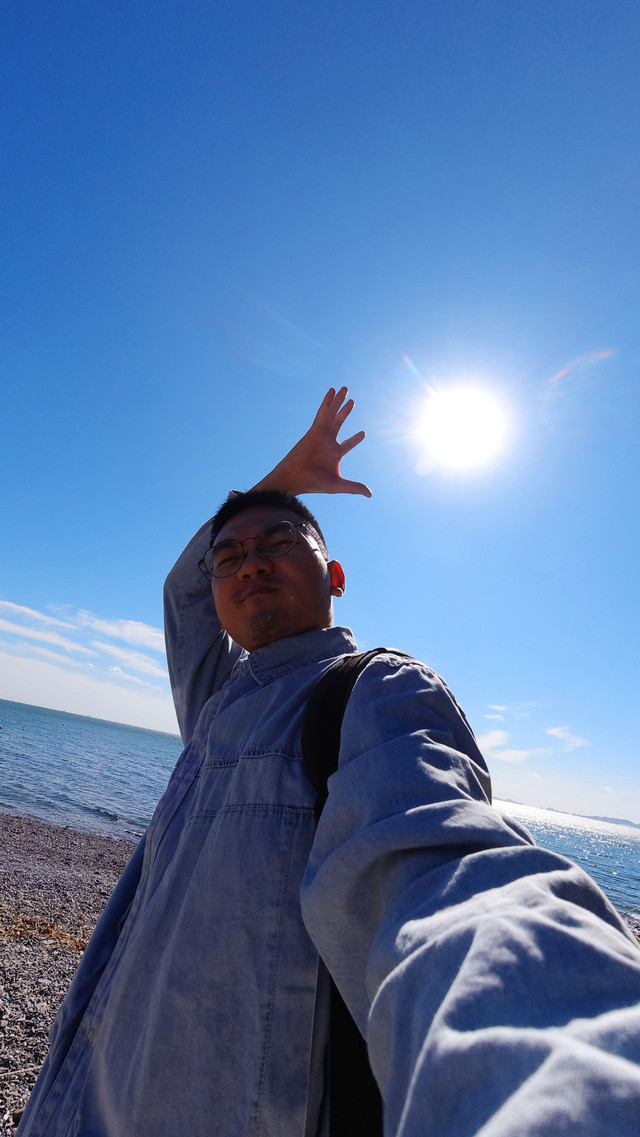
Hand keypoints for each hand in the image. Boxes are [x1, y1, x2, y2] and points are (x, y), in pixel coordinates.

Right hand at [253, 387, 371, 496]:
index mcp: (334, 454)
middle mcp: (328, 442)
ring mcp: (321, 435)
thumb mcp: (338, 485)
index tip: (363, 433)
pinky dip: (327, 402)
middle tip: (352, 401)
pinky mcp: (314, 431)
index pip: (348, 444)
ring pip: (332, 415)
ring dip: (338, 402)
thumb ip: (354, 487)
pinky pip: (322, 413)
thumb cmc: (313, 483)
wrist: (295, 478)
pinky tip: (332, 391)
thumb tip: (370, 495)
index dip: (356, 439)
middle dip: (345, 411)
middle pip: (339, 423)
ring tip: (345, 389)